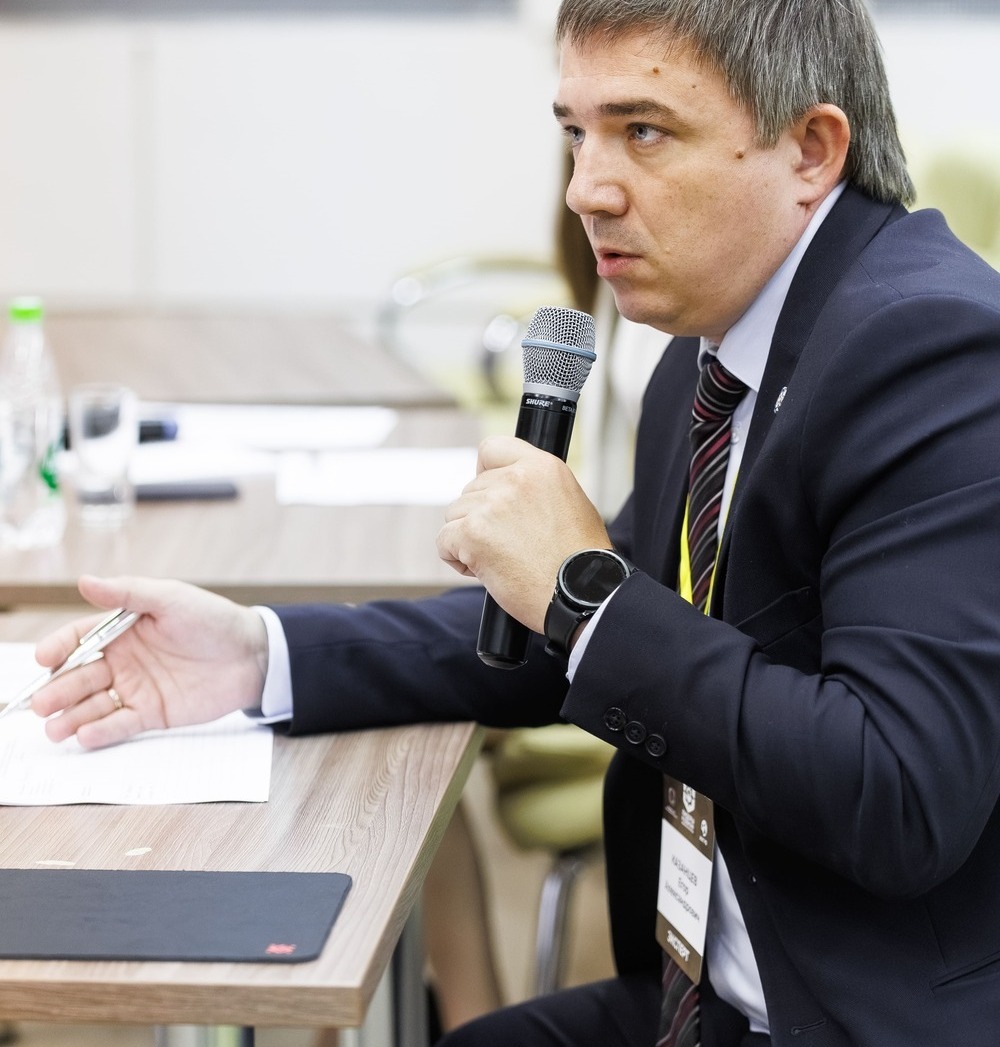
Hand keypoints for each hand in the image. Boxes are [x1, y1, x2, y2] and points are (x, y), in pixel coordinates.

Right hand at [32, 575, 268, 749]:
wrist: (253, 655)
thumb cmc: (213, 620)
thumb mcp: (171, 599)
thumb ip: (128, 593)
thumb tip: (84, 581)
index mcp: (122, 629)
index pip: (79, 639)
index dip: (59, 648)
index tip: (43, 658)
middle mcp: (122, 660)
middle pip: (80, 676)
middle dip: (58, 690)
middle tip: (40, 704)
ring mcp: (135, 688)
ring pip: (94, 704)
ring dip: (71, 716)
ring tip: (53, 728)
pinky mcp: (152, 713)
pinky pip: (121, 724)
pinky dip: (101, 731)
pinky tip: (84, 736)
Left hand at [437, 436, 611, 632]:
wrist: (579, 595)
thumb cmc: (577, 560)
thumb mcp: (570, 502)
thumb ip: (535, 487)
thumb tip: (503, 485)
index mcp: (542, 467)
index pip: (492, 448)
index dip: (485, 473)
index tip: (492, 494)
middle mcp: (515, 479)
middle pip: (470, 489)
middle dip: (480, 517)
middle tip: (509, 544)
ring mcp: (491, 505)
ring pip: (454, 515)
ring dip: (468, 538)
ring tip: (501, 559)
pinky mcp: (472, 533)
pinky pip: (444, 540)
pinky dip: (457, 558)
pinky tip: (484, 570)